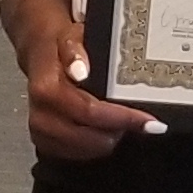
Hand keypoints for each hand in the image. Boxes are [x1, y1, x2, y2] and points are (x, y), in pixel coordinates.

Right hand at [23, 26, 158, 160]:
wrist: (42, 55)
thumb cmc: (60, 47)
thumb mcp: (71, 36)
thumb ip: (75, 51)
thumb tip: (80, 70)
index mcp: (47, 89)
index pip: (90, 112)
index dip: (124, 119)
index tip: (151, 124)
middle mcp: (41, 114)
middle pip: (90, 138)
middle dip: (118, 131)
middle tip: (139, 121)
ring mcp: (40, 131)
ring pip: (86, 151)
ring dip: (106, 139)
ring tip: (120, 122)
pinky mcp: (44, 142)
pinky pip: (77, 155)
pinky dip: (94, 146)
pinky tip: (103, 130)